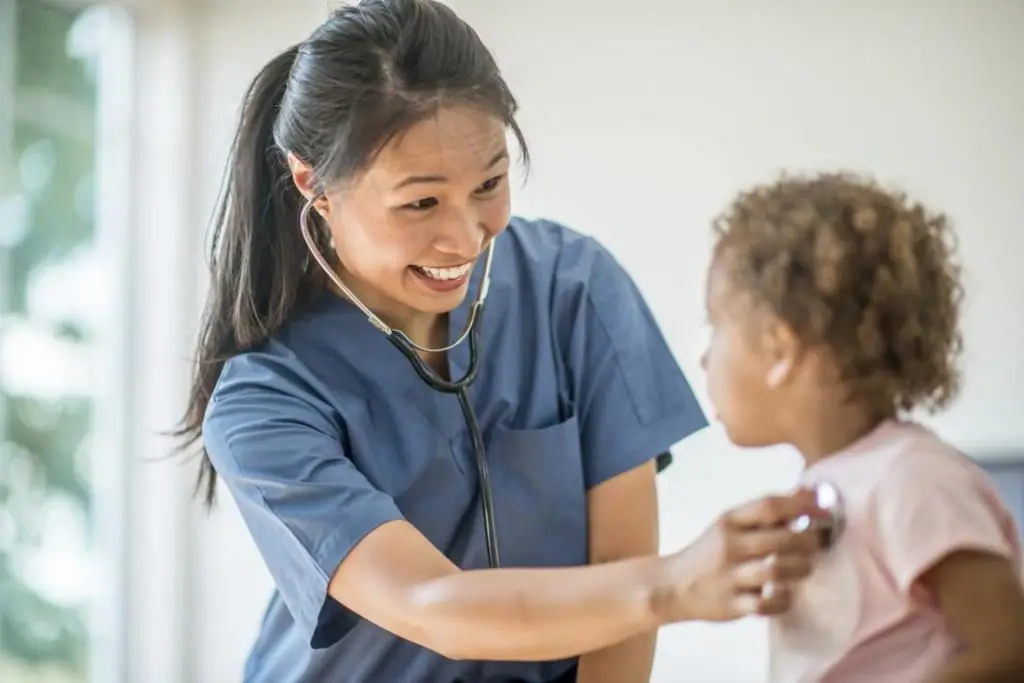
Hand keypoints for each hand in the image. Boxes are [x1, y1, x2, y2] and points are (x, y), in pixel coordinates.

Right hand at [657, 489, 824, 622]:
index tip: (824, 512)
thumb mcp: (730, 526)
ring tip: (804, 568)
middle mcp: (729, 546)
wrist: (673, 586)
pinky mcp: (731, 605)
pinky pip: (767, 604)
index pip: (769, 506)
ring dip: (801, 569)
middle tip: (816, 545)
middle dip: (809, 541)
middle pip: (780, 539)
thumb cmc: (710, 553)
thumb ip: (766, 513)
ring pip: (777, 570)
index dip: (803, 506)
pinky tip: (785, 594)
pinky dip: (784, 600)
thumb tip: (807, 493)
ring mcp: (729, 577)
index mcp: (729, 522)